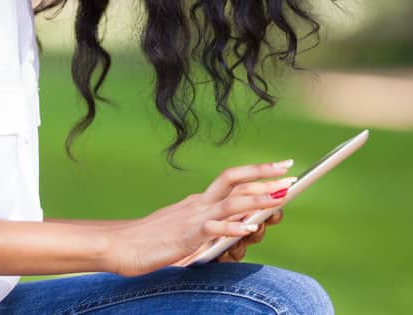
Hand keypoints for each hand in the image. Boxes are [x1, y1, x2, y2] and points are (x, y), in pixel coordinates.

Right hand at [107, 160, 295, 276]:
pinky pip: (213, 230)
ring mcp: (193, 218)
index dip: (258, 171)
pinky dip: (233, 229)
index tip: (282, 167)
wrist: (122, 245)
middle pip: (234, 180)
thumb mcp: (187, 230)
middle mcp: (199, 203)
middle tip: (290, 175)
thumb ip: (212, 227)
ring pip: (231, 203)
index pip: (232, 178)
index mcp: (199, 201)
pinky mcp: (186, 236)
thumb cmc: (153, 240)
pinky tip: (250, 229)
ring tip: (281, 198)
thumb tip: (244, 226)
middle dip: (264, 176)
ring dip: (258, 199)